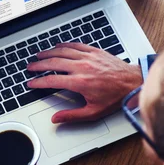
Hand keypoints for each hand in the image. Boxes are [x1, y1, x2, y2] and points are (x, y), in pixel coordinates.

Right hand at [27, 42, 142, 122]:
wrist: (133, 83)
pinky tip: (57, 46)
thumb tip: (56, 119)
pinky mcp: (94, 51)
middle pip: (53, 63)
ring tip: (39, 55)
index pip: (51, 80)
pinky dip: (63, 45)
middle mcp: (81, 67)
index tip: (31, 83)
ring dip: (48, 53)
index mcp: (79, 82)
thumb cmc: (116, 97)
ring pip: (62, 52)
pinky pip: (74, 45)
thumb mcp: (94, 112)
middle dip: (38, 65)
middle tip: (30, 67)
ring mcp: (88, 57)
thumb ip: (72, 116)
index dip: (38, 82)